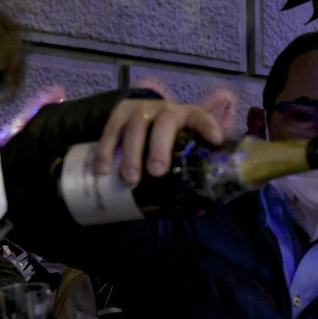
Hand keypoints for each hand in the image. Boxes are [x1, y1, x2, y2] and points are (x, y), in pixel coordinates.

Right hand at [94, 96, 223, 183]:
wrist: (142, 117)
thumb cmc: (167, 141)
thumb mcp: (179, 150)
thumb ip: (187, 174)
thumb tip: (197, 210)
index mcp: (188, 118)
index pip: (201, 118)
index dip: (208, 127)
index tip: (215, 140)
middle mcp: (166, 110)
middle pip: (164, 123)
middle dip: (160, 147)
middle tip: (156, 172)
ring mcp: (142, 109)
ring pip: (135, 126)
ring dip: (131, 153)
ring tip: (129, 179)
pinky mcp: (120, 111)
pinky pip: (112, 128)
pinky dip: (106, 149)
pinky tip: (102, 169)